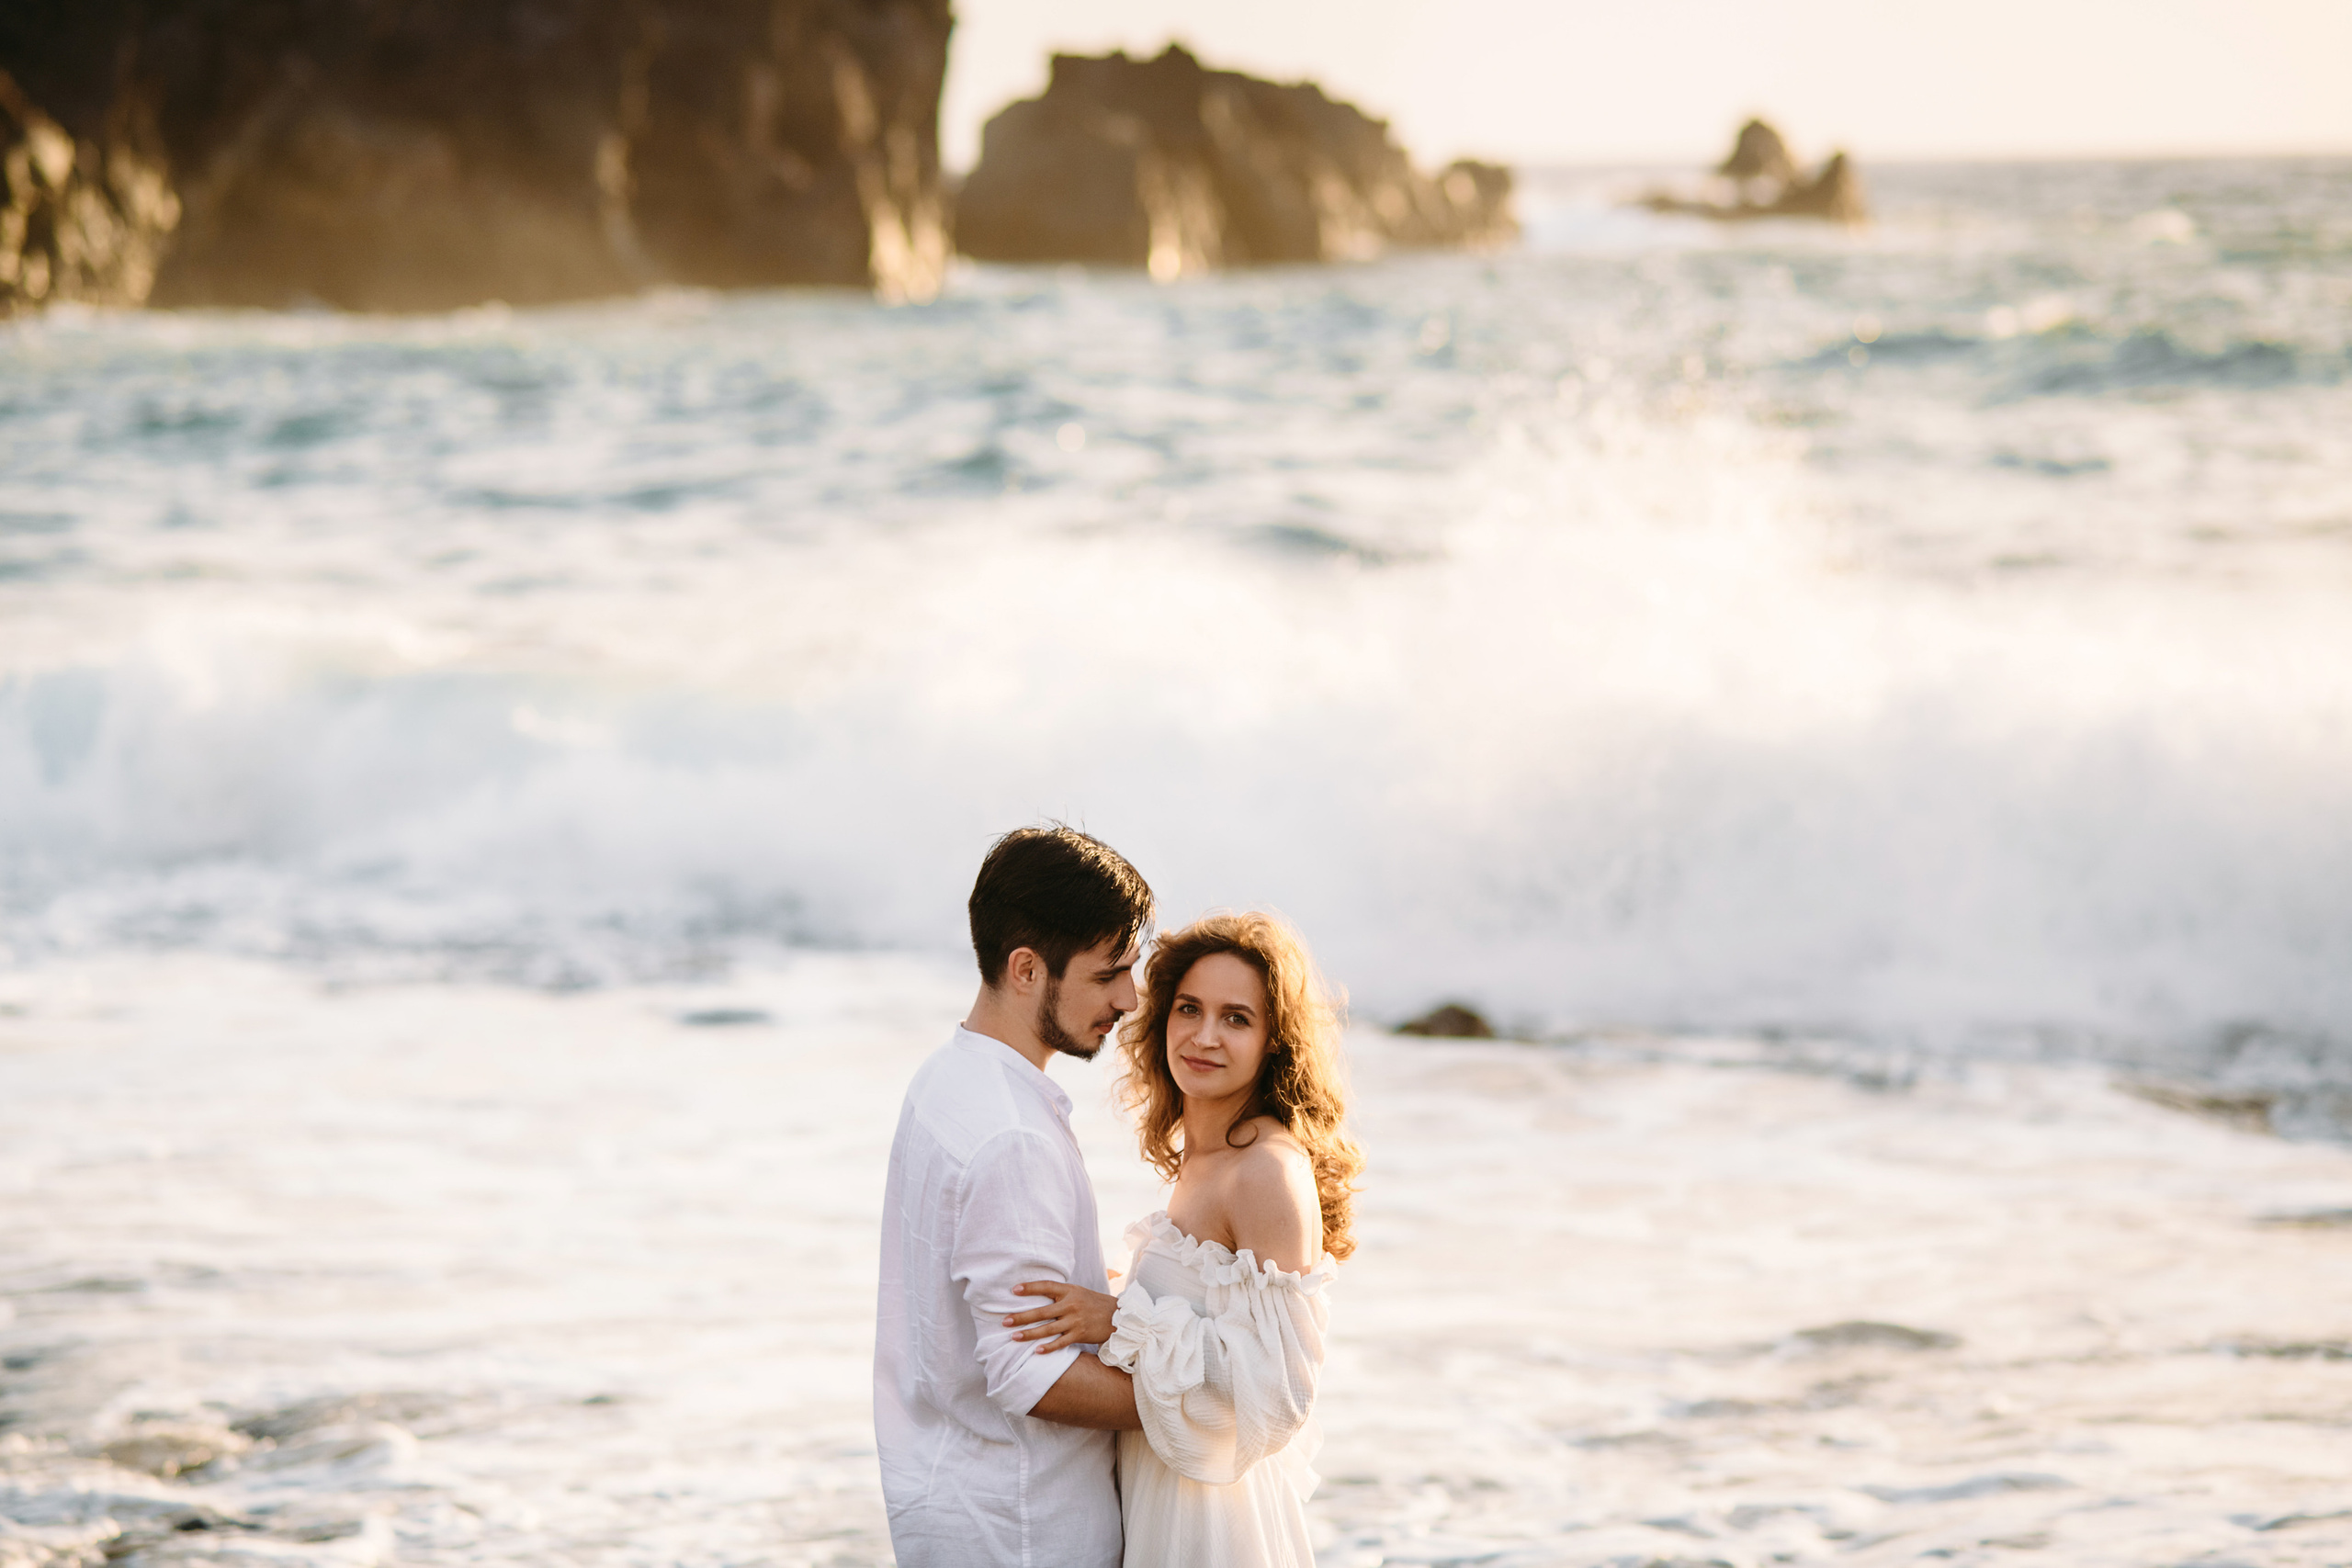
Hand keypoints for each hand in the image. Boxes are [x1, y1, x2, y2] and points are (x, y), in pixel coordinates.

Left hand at [1005, 1279, 1119, 1353]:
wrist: (1118, 1316)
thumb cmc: (1093, 1303)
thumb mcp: (1078, 1292)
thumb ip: (1060, 1294)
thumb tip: (1036, 1295)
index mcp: (1070, 1291)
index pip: (1046, 1286)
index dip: (1030, 1287)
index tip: (1014, 1290)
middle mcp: (1071, 1305)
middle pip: (1042, 1311)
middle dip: (1022, 1316)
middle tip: (1005, 1320)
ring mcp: (1076, 1321)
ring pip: (1048, 1329)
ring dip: (1029, 1334)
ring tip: (1014, 1336)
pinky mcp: (1080, 1334)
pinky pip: (1061, 1342)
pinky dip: (1048, 1347)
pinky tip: (1036, 1351)